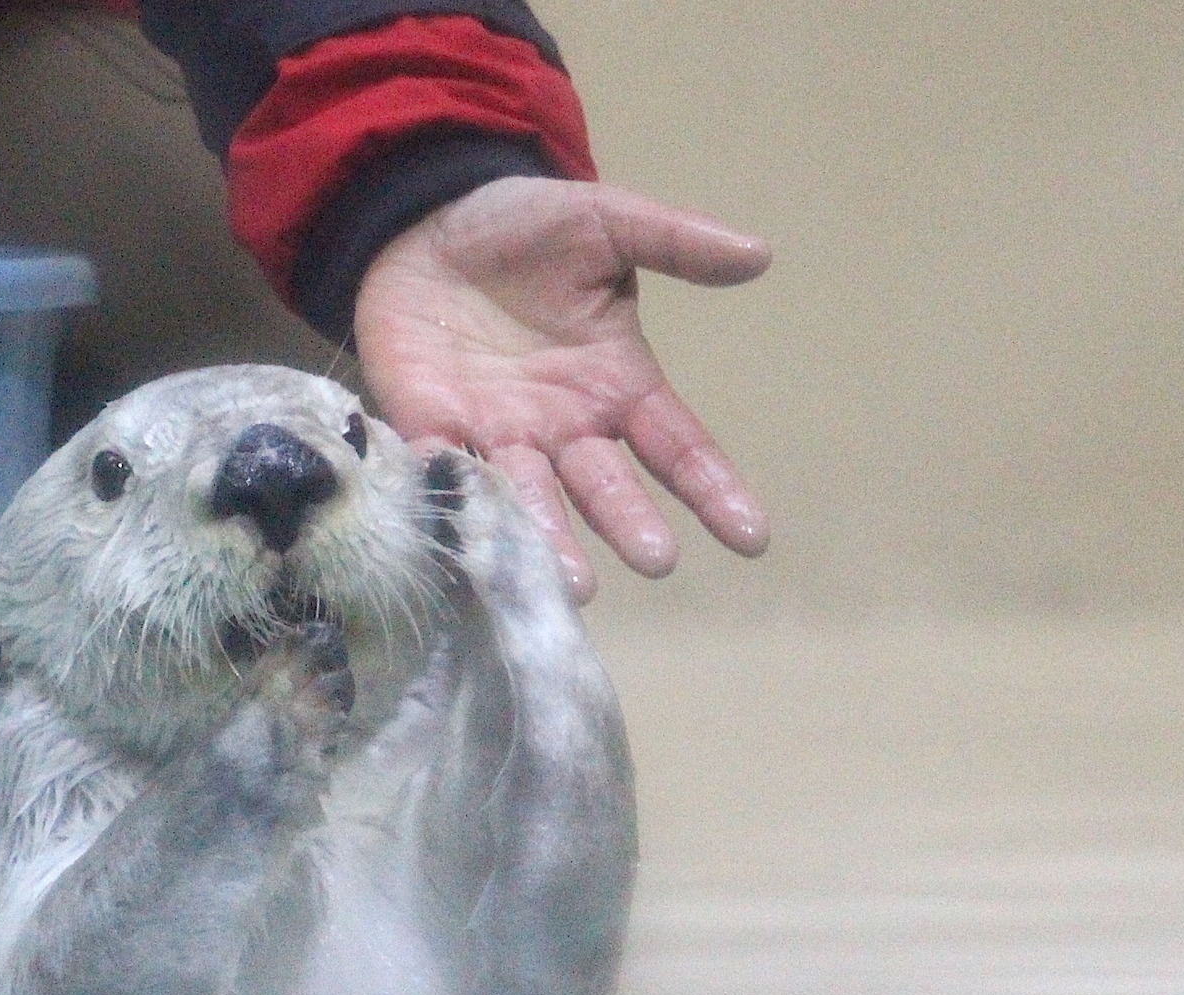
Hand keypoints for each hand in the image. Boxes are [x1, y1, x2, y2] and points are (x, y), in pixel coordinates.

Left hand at [353, 176, 771, 601]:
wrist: (423, 224)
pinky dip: (451, 491)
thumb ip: (674, 241)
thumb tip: (760, 254)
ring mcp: (496, 435)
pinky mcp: (430, 427)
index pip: (676, 447)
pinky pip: (442, 467)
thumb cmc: (522, 232)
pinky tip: (464, 524)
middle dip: (627, 523)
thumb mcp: (604, 223)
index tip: (751, 537)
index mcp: (615, 387)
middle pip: (603, 488)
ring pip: (528, 495)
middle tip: (654, 560)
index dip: (712, 489)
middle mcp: (562, 428)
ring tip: (571, 582)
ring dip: (549, 537)